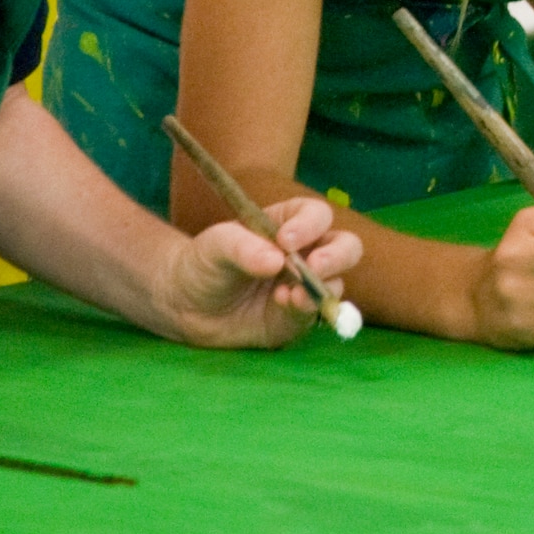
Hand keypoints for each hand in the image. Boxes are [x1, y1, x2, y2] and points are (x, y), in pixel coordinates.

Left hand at [160, 195, 361, 348]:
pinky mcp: (298, 317)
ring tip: (287, 295)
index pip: (317, 215)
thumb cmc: (204, 262)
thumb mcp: (215, 246)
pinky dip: (308, 310)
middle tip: (314, 266)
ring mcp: (305, 286)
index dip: (309, 225)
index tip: (286, 240)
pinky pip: (317, 313)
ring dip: (320, 288)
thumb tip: (275, 259)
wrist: (187, 306)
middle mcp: (306, 252)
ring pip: (337, 282)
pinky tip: (283, 305)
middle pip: (346, 247)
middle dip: (338, 255)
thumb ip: (242, 248)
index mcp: (289, 223)